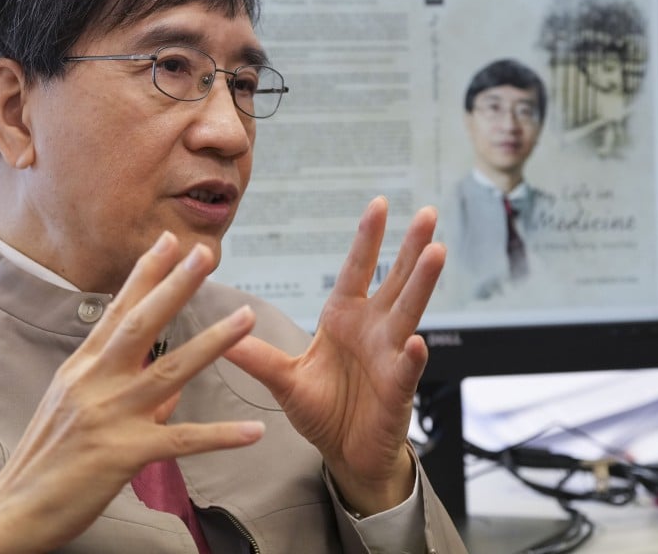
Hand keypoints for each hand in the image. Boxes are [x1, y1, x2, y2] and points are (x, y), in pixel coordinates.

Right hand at [0, 232, 264, 553]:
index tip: (169, 240)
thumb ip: (124, 392)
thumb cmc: (46, 460)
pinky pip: (182, 440)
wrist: (11, 512)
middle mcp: (94, 382)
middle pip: (142, 324)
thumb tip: (170, 391)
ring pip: (171, 371)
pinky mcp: (123, 454)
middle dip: (177, 285)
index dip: (145, 273)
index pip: (119, 310)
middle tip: (206, 253)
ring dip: (213, 342)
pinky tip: (252, 430)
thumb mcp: (77, 411)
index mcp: (82, 367)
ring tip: (246, 316)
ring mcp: (109, 416)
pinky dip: (219, 436)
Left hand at [225, 197, 444, 515]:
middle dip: (411, 247)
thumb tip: (222, 333)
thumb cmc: (323, 411)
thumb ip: (257, 356)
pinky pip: (406, 369)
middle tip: (429, 214)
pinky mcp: (397, 389)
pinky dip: (411, 356)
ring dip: (421, 283)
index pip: (356, 270)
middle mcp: (372, 330)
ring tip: (436, 252)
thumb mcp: (284, 380)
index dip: (368, 239)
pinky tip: (417, 342)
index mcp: (344, 319)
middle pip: (394, 280)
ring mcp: (389, 356)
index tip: (379, 204)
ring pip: (408, 313)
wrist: (346, 454)